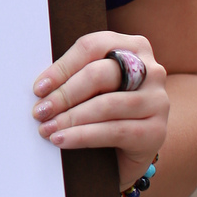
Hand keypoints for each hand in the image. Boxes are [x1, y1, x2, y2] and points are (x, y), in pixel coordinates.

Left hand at [32, 31, 167, 196]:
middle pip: (99, 74)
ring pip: (106, 105)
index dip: (62, 67)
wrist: (132, 149)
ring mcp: (157, 100)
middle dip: (64, 94)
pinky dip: (83, 136)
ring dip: (71, 118)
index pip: (92, 47)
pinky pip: (115, 131)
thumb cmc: (105, 110)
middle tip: (40, 111)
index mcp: (133, 46)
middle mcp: (151, 70)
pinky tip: (63, 140)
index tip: (38, 88)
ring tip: (47, 129)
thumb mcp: (92, 88)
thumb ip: (76, 76)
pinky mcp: (156, 131)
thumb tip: (41, 87)